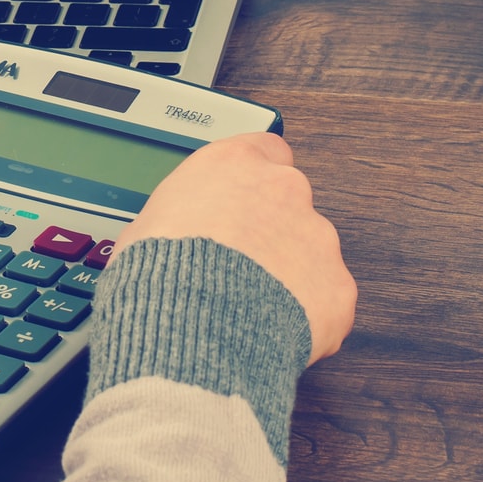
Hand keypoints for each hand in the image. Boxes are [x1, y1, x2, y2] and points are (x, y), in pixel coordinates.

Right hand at [116, 132, 355, 364]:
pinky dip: (307, 317)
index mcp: (234, 166)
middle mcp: (283, 191)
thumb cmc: (161, 275)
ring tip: (250, 308)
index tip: (245, 200)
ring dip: (289, 275)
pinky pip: (326, 300)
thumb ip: (181, 217)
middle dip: (271, 232)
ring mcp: (317, 238)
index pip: (264, 150)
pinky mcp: (336, 286)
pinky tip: (272, 331)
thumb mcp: (146, 226)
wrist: (191, 328)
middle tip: (239, 267)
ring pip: (311, 253)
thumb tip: (175, 236)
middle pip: (289, 204)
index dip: (255, 180)